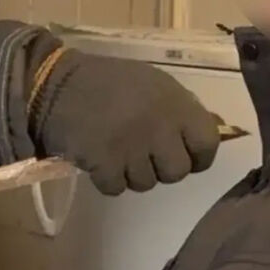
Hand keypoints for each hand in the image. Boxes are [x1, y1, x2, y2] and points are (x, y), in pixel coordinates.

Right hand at [30, 50, 220, 194]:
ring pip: (146, 184)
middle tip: (143, 152)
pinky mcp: (104, 163)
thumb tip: (213, 132)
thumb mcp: (155, 84)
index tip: (184, 154)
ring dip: (131, 173)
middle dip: (162, 168)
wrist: (56, 83)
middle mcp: (159, 126)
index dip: (198, 155)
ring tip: (116, 150)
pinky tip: (99, 158)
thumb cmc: (110, 81)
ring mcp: (132, 147)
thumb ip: (182, 110)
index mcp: (176, 103)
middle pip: (177, 172)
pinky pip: (117, 188)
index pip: (208, 144)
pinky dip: (107, 179)